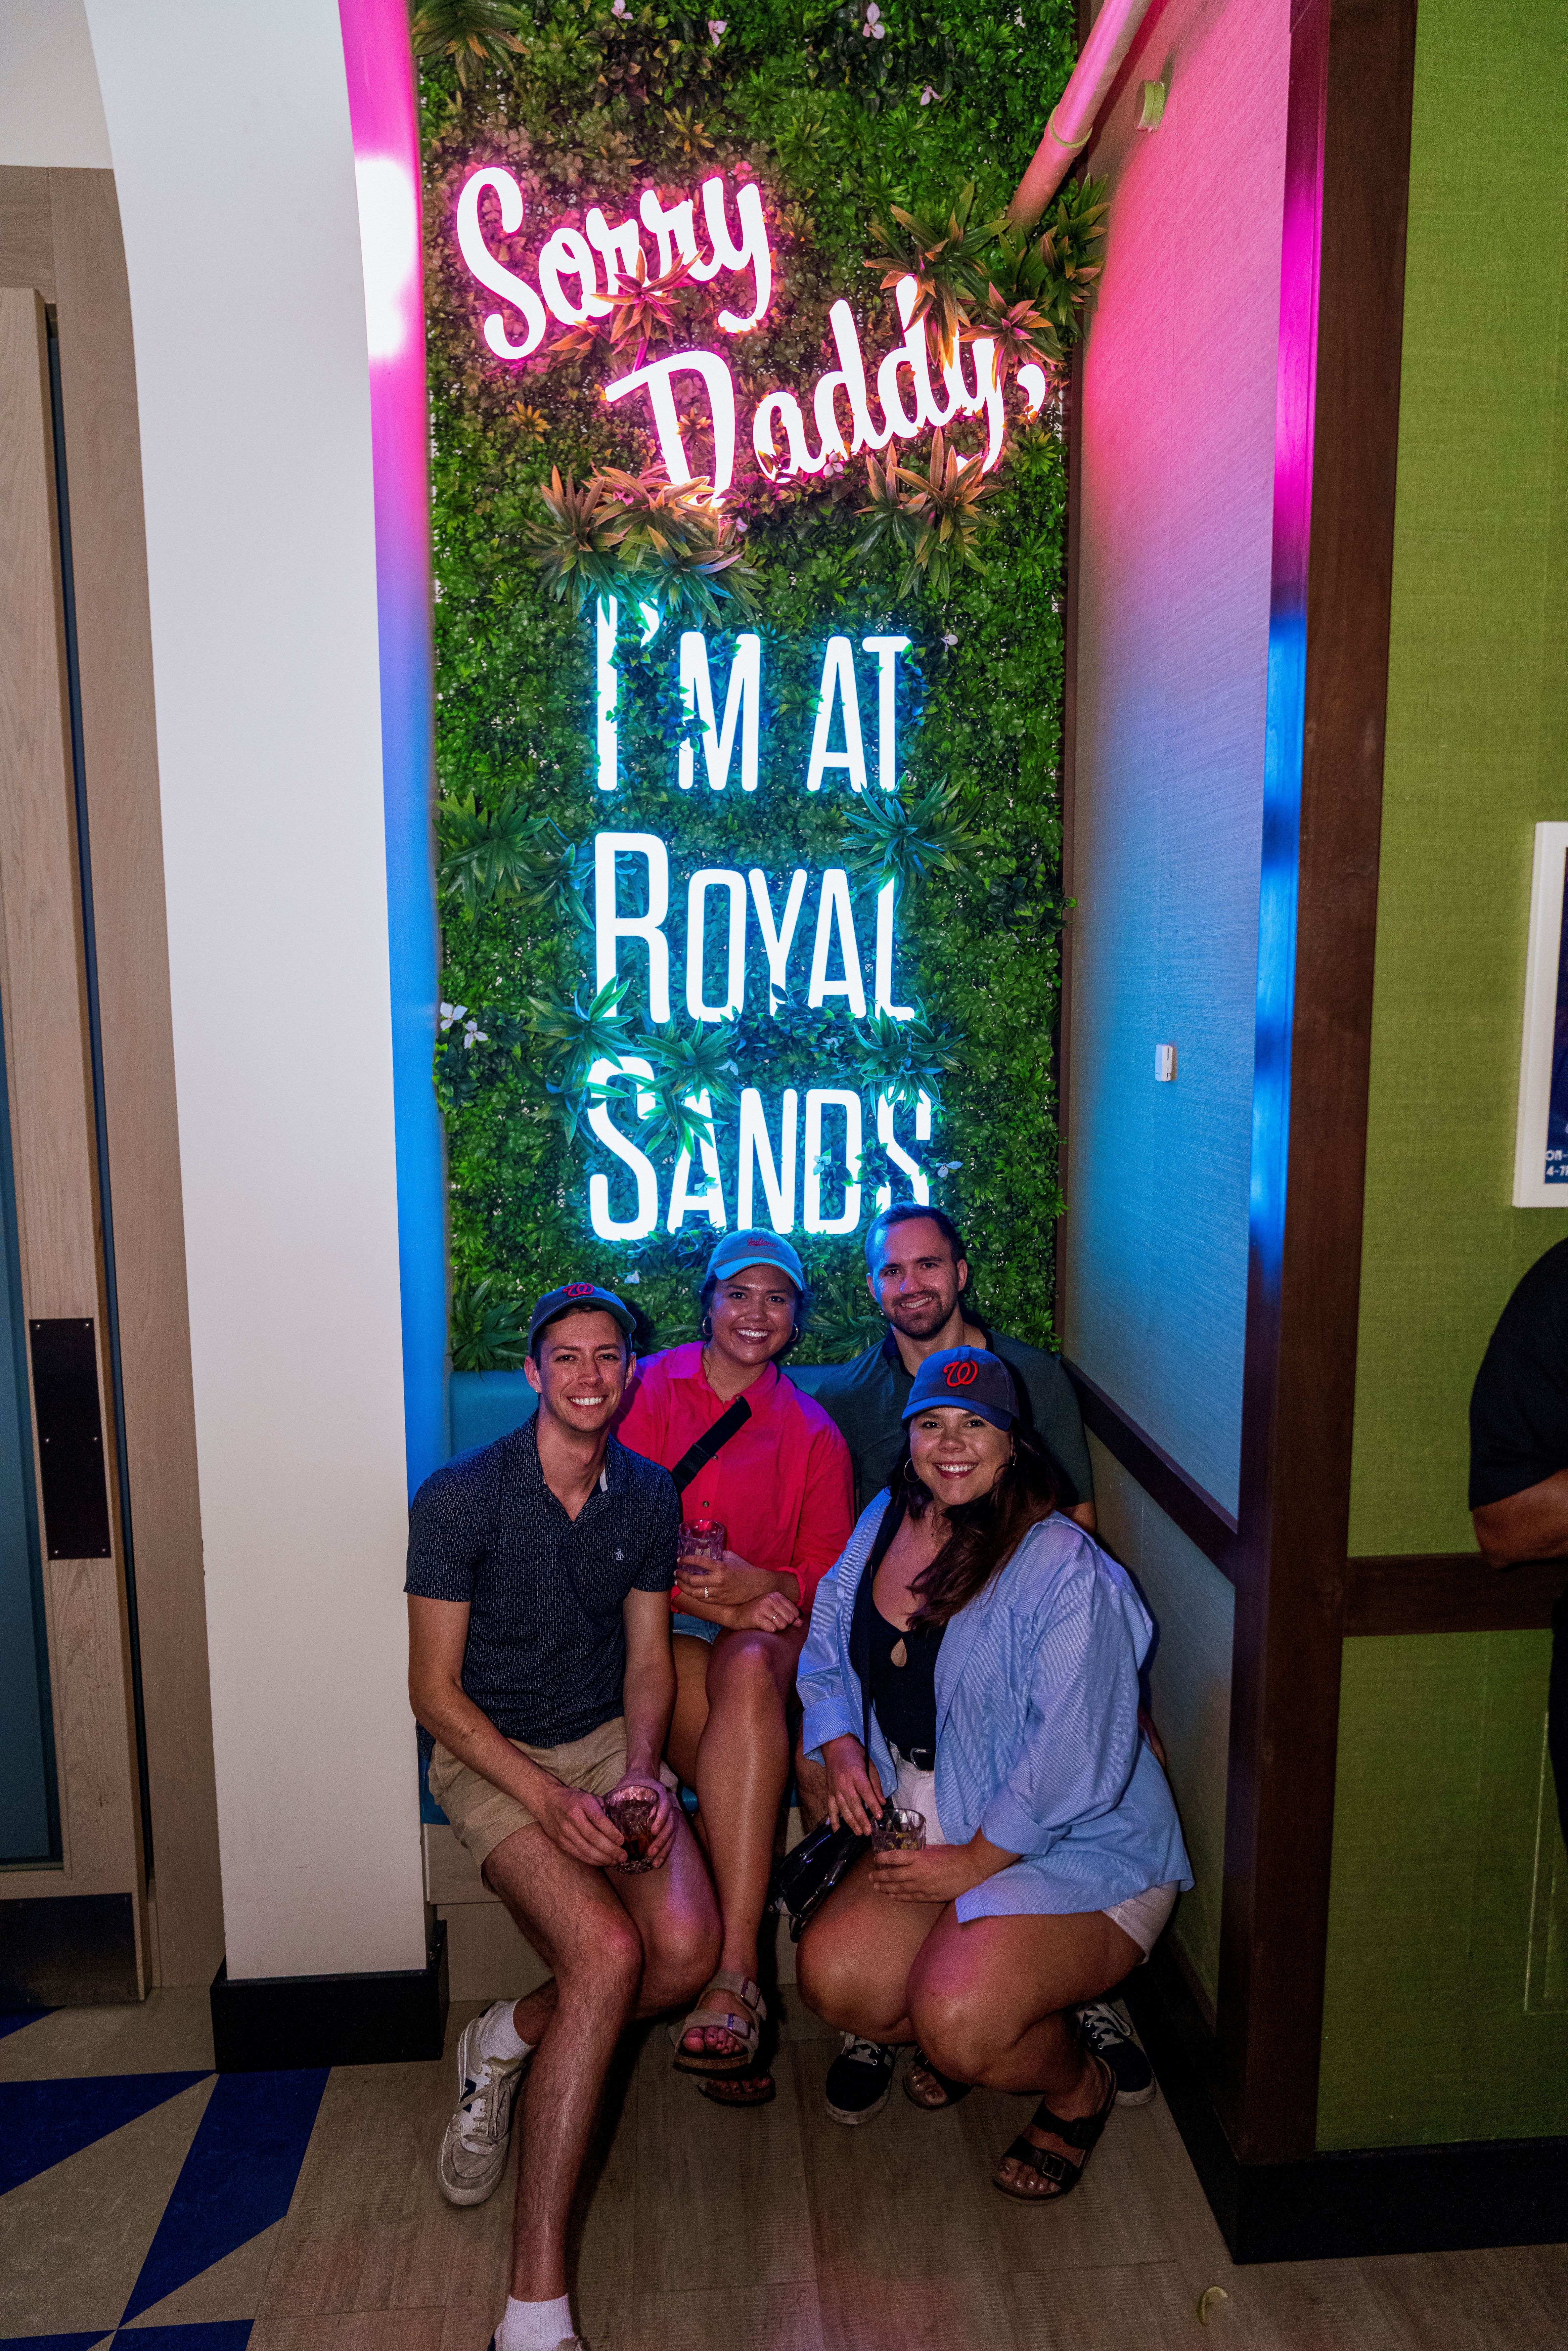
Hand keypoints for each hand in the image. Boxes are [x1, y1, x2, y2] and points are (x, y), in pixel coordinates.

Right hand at [534, 1779, 625, 1867]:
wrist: (546, 1801)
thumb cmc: (572, 1798)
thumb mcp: (588, 1797)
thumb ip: (602, 1809)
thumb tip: (618, 1824)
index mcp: (582, 1803)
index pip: (599, 1820)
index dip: (611, 1832)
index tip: (622, 1841)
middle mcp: (573, 1817)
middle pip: (593, 1838)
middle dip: (610, 1849)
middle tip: (622, 1856)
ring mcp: (565, 1831)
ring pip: (586, 1849)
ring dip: (602, 1858)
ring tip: (614, 1861)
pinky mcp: (560, 1841)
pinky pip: (577, 1854)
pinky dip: (591, 1860)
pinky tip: (601, 1862)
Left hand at [604, 1769, 677, 1866]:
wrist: (642, 1776)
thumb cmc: (631, 1783)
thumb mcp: (625, 1786)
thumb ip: (619, 1796)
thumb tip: (604, 1810)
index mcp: (659, 1793)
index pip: (665, 1806)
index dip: (661, 1818)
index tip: (652, 1830)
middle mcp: (667, 1804)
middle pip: (671, 1823)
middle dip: (662, 1839)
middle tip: (651, 1851)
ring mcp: (668, 1814)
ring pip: (672, 1832)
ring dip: (664, 1847)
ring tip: (655, 1861)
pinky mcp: (665, 1822)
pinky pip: (669, 1837)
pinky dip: (664, 1849)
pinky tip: (656, 1861)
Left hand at [674, 1548, 772, 1607]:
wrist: (757, 1585)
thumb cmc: (744, 1568)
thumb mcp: (731, 1557)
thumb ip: (717, 1555)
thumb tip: (705, 1552)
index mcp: (720, 1567)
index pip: (698, 1562)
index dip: (686, 1560)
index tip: (679, 1559)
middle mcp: (717, 1580)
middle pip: (692, 1579)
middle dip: (681, 1575)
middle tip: (676, 1572)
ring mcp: (718, 1592)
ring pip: (695, 1592)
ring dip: (683, 1587)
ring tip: (678, 1583)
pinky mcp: (720, 1601)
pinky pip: (703, 1599)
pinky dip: (694, 1594)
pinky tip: (690, 1590)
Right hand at [733, 1591, 801, 1633]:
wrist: (736, 1613)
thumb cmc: (757, 1612)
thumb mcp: (773, 1609)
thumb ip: (788, 1614)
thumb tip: (800, 1623)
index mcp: (776, 1595)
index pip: (795, 1612)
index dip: (791, 1620)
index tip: (781, 1619)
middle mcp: (770, 1599)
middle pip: (789, 1619)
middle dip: (784, 1625)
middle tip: (773, 1623)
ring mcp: (763, 1608)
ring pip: (782, 1625)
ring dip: (777, 1628)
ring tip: (768, 1624)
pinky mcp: (756, 1617)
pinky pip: (772, 1629)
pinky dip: (769, 1630)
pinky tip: (763, 1626)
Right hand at [823, 1733, 884, 1836]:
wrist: (835, 1746)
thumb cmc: (856, 1755)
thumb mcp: (870, 1765)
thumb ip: (875, 1784)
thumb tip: (882, 1802)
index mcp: (856, 1773)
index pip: (865, 1791)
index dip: (872, 1804)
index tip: (879, 1816)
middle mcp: (844, 1782)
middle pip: (853, 1803)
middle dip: (861, 1818)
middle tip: (868, 1831)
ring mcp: (835, 1787)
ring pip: (842, 1808)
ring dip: (850, 1822)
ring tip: (859, 1832)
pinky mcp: (829, 1791)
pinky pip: (830, 1807)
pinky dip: (833, 1819)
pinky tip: (836, 1830)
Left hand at [871, 1843, 988, 1903]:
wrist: (970, 1867)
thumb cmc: (954, 1854)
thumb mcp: (933, 1848)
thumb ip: (920, 1853)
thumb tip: (910, 1854)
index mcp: (918, 1857)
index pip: (893, 1858)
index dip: (882, 1859)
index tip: (875, 1859)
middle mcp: (917, 1873)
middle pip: (892, 1876)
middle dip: (879, 1876)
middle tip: (871, 1877)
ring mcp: (923, 1886)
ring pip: (899, 1889)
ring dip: (886, 1888)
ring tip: (877, 1887)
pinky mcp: (930, 1896)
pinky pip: (911, 1898)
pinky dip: (900, 1897)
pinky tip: (893, 1896)